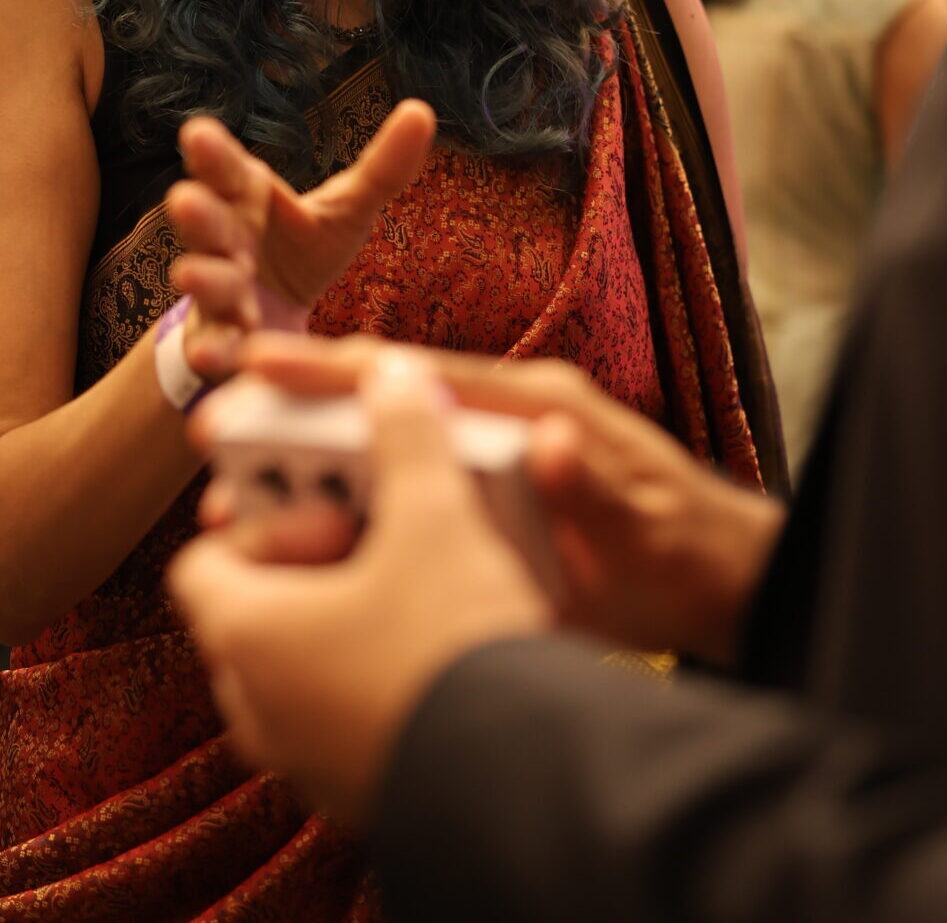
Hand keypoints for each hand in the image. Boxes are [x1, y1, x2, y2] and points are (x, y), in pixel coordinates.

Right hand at [163, 100, 435, 378]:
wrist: (275, 327)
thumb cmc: (303, 253)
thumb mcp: (346, 212)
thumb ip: (381, 169)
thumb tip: (422, 110)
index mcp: (247, 198)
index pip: (227, 169)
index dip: (212, 153)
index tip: (197, 131)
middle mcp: (224, 241)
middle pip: (206, 222)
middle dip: (197, 213)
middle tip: (184, 198)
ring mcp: (217, 293)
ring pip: (204, 282)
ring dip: (200, 278)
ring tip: (191, 273)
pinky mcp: (221, 343)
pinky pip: (213, 346)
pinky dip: (212, 351)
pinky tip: (212, 354)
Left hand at [168, 353, 550, 824]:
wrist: (528, 783)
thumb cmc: (453, 643)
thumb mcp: (435, 515)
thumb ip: (405, 437)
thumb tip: (392, 375)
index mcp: (243, 633)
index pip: (206, 558)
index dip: (268, 517)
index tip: (337, 508)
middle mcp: (255, 706)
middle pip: (257, 607)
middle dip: (318, 562)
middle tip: (384, 538)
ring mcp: (304, 761)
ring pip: (305, 665)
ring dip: (352, 616)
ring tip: (424, 588)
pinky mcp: (361, 792)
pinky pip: (346, 716)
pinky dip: (379, 673)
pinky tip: (448, 651)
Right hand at [231, 333, 785, 665]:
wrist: (728, 583)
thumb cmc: (683, 559)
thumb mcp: (639, 534)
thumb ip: (587, 487)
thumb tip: (546, 437)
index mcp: (533, 404)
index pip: (415, 376)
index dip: (331, 369)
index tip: (256, 363)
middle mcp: (507, 410)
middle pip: (383, 399)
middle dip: (297, 412)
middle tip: (219, 433)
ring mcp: (497, 447)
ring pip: (386, 444)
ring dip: (315, 463)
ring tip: (241, 498)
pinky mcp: (494, 487)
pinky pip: (407, 484)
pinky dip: (354, 498)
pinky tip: (308, 528)